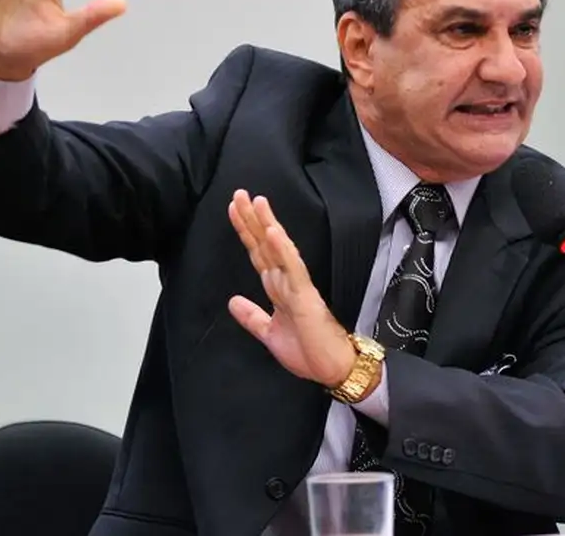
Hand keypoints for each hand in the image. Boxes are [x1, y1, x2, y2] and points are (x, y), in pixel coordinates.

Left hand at [227, 190, 356, 387]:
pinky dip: (283, 249)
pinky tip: (274, 232)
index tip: (235, 209)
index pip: (259, 253)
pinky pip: (293, 269)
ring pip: (279, 249)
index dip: (246, 231)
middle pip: (265, 244)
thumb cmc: (308, 352)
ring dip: (267, 224)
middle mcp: (287, 281)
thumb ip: (252, 317)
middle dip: (251, 219)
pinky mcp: (306, 296)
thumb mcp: (270, 334)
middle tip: (238, 193)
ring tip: (257, 201)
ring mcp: (297, 286)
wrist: (332, 370)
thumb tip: (232, 301)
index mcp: (279, 288)